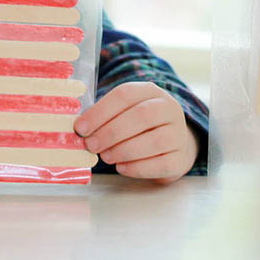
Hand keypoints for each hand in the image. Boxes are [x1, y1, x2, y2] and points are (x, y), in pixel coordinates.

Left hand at [74, 82, 198, 182]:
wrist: (172, 145)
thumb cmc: (139, 128)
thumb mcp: (125, 113)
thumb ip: (105, 117)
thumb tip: (79, 129)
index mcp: (151, 91)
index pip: (126, 94)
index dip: (101, 111)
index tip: (80, 128)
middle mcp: (169, 109)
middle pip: (141, 116)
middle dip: (111, 132)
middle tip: (91, 145)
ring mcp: (178, 134)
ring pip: (154, 140)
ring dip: (124, 150)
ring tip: (105, 157)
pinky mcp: (181, 159)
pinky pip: (161, 164)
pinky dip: (138, 167)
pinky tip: (121, 167)